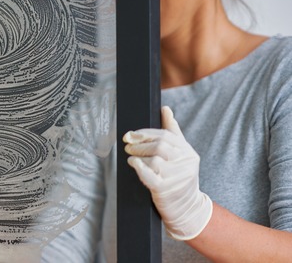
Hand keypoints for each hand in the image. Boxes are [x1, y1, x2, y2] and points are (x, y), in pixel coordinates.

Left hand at [123, 106, 212, 240]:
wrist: (186, 207)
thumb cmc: (178, 176)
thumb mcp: (180, 154)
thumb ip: (172, 131)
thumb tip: (165, 108)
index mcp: (188, 152)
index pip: (165, 136)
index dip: (145, 133)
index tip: (130, 134)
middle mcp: (186, 164)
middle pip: (160, 146)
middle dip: (140, 144)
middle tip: (127, 145)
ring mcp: (177, 178)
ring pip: (154, 160)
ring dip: (138, 156)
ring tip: (130, 156)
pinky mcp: (166, 190)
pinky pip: (151, 176)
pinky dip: (139, 168)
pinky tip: (133, 163)